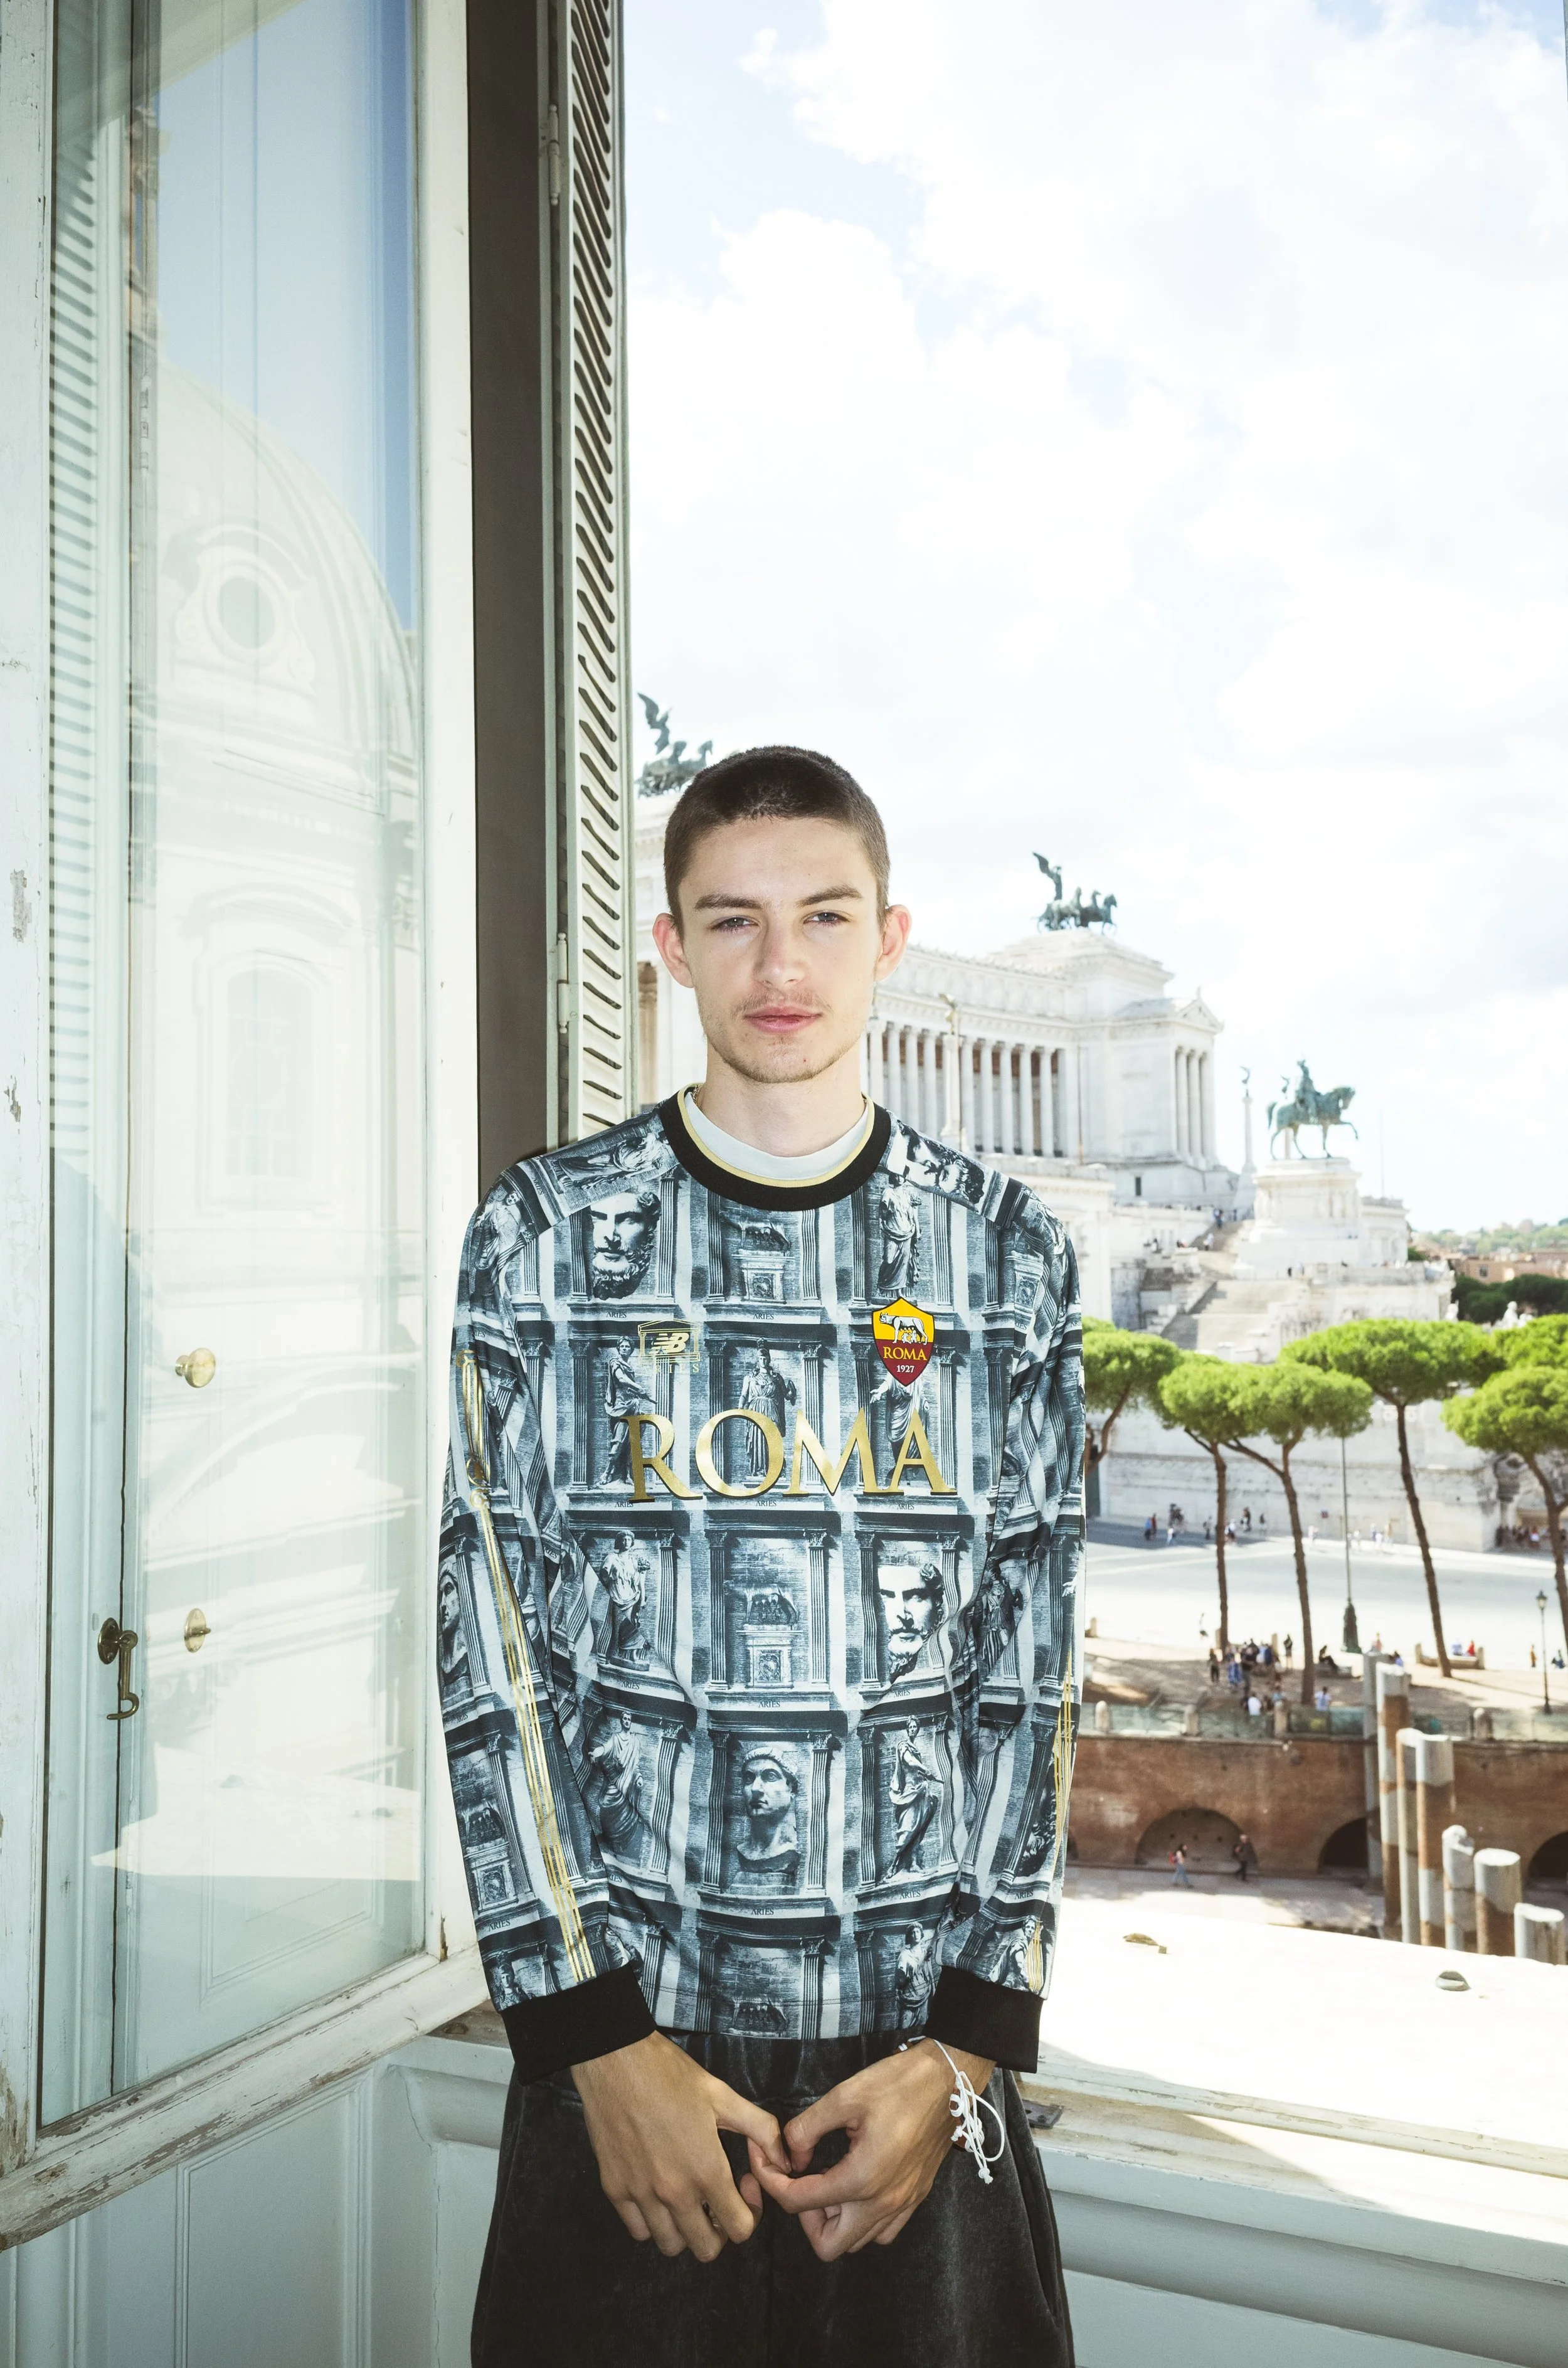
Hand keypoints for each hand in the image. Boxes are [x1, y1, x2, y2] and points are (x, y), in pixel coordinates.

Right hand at [572, 2031, 788, 2260]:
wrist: (616, 2061)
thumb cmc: (672, 2076)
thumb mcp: (724, 2095)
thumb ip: (761, 2129)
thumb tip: (784, 2161)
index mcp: (706, 2170)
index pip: (739, 2230)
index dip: (750, 2214)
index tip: (743, 2186)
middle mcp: (674, 2192)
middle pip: (706, 2249)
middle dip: (720, 2230)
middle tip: (717, 2199)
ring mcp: (640, 2195)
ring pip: (670, 2245)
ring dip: (685, 2229)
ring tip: (688, 2197)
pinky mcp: (614, 2190)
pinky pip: (638, 2230)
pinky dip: (652, 2222)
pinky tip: (658, 2193)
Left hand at [749, 2041, 994, 2259]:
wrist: (949, 2080)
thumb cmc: (898, 2084)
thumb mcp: (845, 2095)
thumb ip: (807, 2128)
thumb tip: (791, 2154)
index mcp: (861, 2178)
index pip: (800, 2202)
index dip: (771, 2183)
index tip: (764, 2161)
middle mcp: (883, 2202)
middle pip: (827, 2245)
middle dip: (804, 2217)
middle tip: (803, 2180)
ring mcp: (903, 2204)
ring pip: (857, 2242)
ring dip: (834, 2220)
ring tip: (828, 2181)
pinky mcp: (916, 2198)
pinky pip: (883, 2232)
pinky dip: (862, 2221)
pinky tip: (856, 2188)